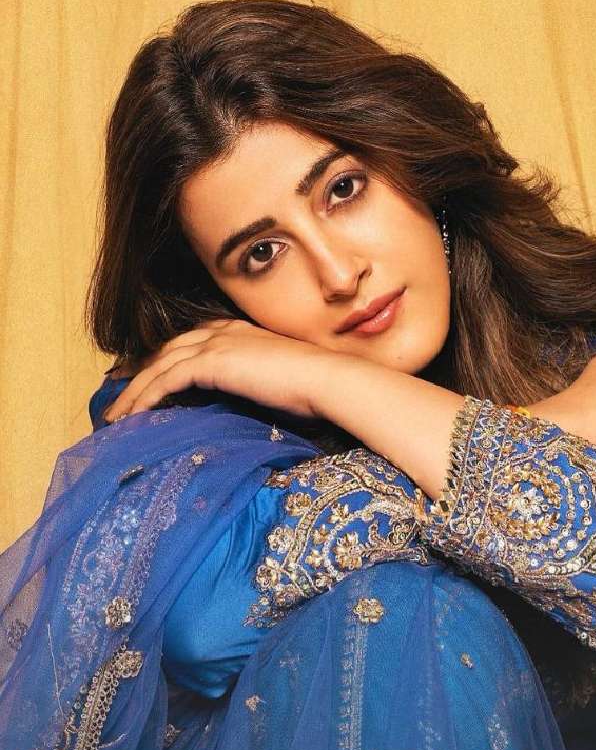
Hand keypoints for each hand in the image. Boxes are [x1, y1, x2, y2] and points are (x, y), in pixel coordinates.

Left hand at [102, 318, 330, 421]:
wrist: (326, 379)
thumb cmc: (313, 389)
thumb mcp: (276, 384)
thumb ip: (253, 386)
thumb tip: (243, 408)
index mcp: (236, 332)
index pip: (187, 345)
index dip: (162, 364)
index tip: (143, 384)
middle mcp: (221, 331)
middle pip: (165, 352)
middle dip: (138, 376)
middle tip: (117, 401)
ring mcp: (215, 343)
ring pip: (159, 366)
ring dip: (133, 392)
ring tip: (115, 418)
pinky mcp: (212, 361)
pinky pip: (167, 380)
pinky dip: (146, 397)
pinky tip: (133, 416)